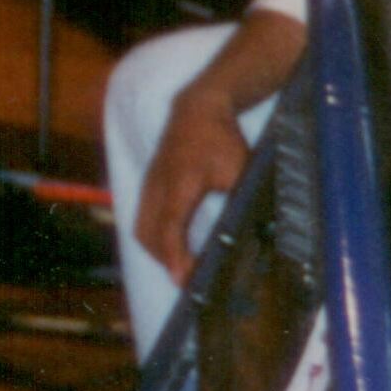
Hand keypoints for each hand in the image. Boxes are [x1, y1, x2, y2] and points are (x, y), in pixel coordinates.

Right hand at [135, 85, 254, 283]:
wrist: (197, 109)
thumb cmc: (221, 141)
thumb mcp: (238, 172)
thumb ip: (237, 203)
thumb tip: (249, 234)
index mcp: (179, 187)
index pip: (170, 232)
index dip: (175, 259)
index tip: (185, 281)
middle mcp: (157, 189)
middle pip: (148, 236)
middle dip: (164, 261)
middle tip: (187, 280)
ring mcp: (149, 185)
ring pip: (141, 227)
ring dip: (157, 250)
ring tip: (179, 265)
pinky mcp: (149, 182)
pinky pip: (142, 216)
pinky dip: (153, 235)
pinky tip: (171, 242)